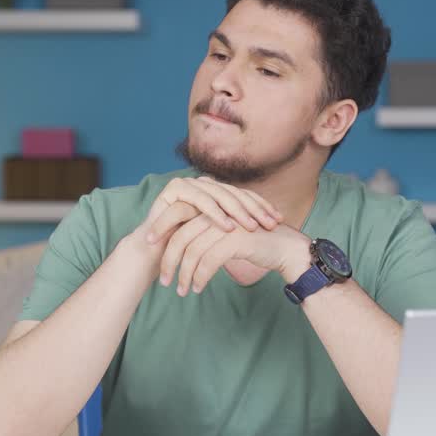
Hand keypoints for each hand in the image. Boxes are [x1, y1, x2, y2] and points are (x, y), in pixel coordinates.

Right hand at [141, 177, 283, 244]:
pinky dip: (215, 214)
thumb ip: (240, 224)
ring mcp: (189, 182)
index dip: (262, 206)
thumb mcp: (220, 234)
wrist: (156, 253)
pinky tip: (228, 227)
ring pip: (220, 195)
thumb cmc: (189, 246)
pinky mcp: (174, 188)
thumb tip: (275, 225)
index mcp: (217, 190)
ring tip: (252, 227)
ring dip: (238, 212)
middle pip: (235, 193)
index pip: (243, 195)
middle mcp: (204, 183)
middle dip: (255, 209)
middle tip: (270, 224)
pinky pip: (200, 199)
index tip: (279, 221)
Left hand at [159, 216, 311, 296]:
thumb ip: (206, 234)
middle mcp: (216, 213)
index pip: (176, 217)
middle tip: (164, 281)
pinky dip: (200, 277)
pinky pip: (208, 261)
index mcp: (210, 208)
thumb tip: (182, 247)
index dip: (162, 235)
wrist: (285, 247)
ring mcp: (225, 225)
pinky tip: (198, 288)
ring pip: (192, 251)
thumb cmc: (255, 243)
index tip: (152, 254)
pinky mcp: (235, 239)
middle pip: (180, 237)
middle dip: (169, 261)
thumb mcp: (226, 235)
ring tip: (182, 291)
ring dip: (184, 274)